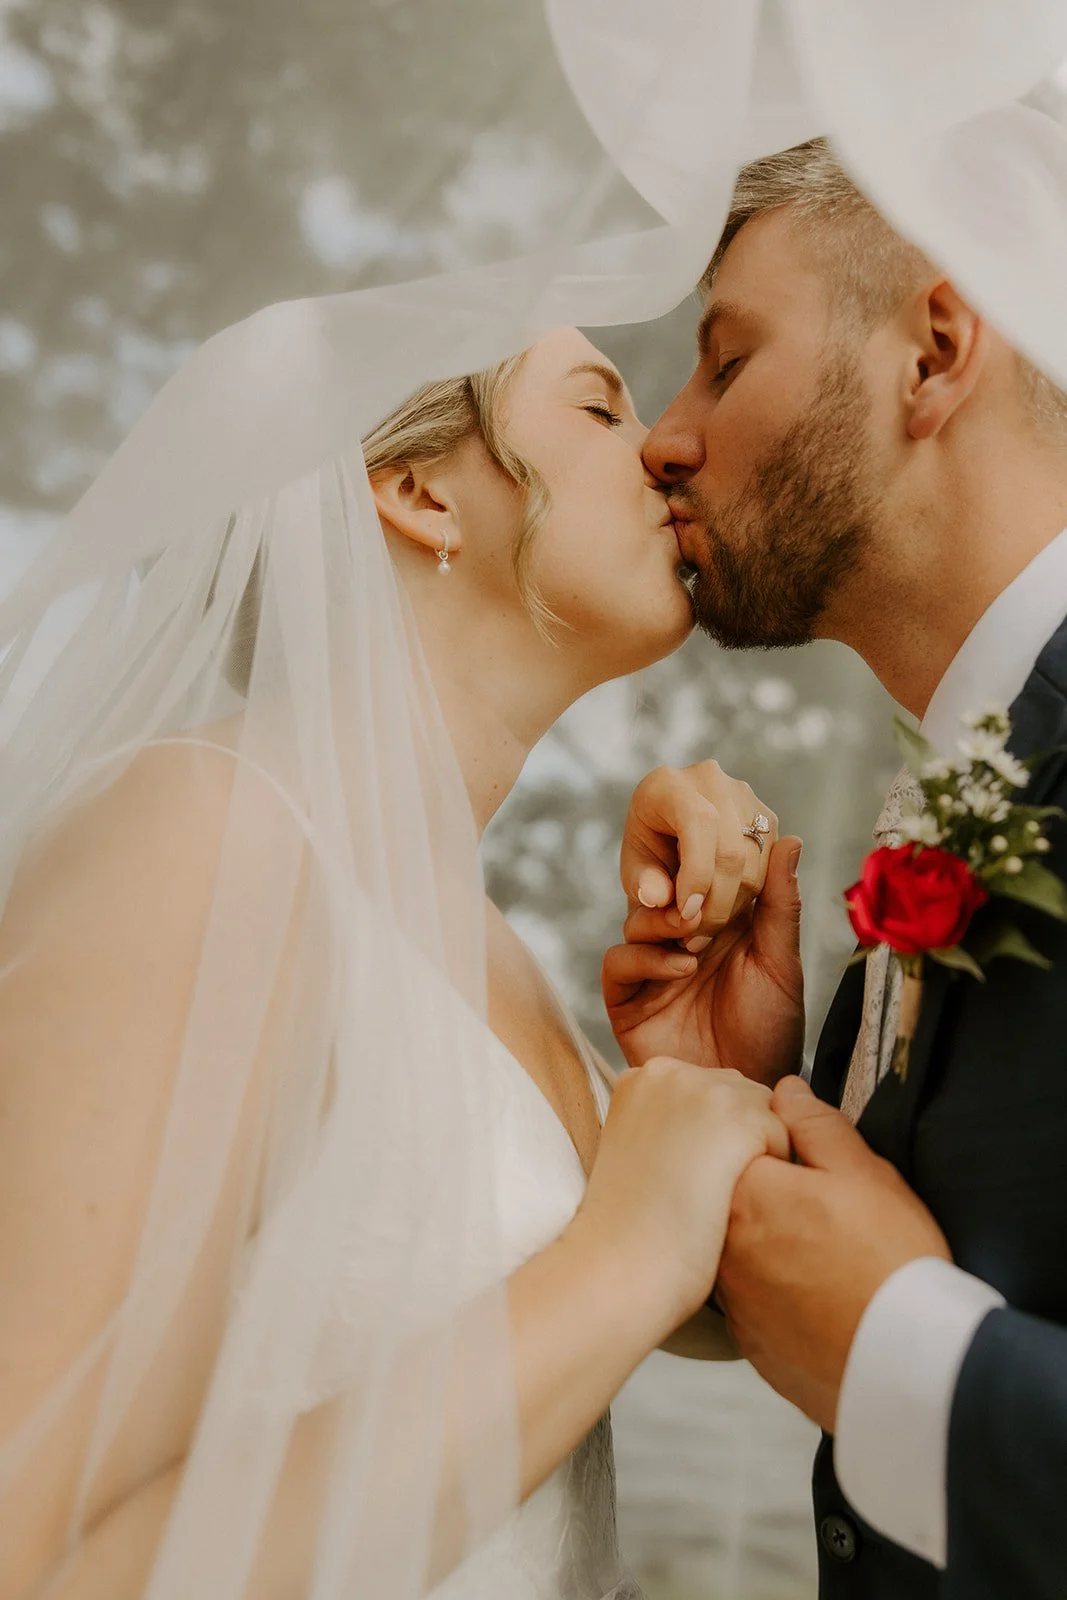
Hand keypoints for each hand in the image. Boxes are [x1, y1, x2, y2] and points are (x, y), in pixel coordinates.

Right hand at [575, 1058, 790, 1330]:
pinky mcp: (739, 1119)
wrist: (619, 1265)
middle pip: (741, 1094)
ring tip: (717, 1198)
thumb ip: (669, 1123)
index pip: (708, 1089)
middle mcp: (673, 1072)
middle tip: (704, 1189)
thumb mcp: (635, 1149)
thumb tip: (713, 1130)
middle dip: (738, 1139)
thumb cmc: (628, 1228)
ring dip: (757, 1154)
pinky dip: (775, 1177)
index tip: (686, 1172)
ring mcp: (706, 1090)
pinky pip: (783, 1139)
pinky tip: (731, 1203)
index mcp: (642, 1077)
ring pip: (766, 1114)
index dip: (710, 1137)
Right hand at [603, 831, 804, 1082]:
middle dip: (676, 892)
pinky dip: (644, 957)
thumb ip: (780, 903)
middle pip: (659, 896)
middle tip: (698, 900)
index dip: (701, 866)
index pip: (696, 881)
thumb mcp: (780, 961)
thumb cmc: (771, 1033)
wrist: (748, 1094)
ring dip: (661, 923)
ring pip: (635, 922)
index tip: (717, 856)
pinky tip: (681, 968)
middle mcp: (680, 945)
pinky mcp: (627, 1002)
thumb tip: (789, 838)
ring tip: (694, 939)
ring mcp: (651, 972)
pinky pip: (618, 962)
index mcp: (717, 929)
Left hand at [619, 761, 777, 934]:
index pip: (698, 821)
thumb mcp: (635, 872)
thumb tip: (660, 897)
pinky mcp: (766, 816)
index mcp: (668, 784)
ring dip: (733, 905)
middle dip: (716, 902)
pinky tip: (723, 910)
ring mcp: (743, 795)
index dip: (697, 872)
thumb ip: (643, 884)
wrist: (669, 840)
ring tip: (705, 929)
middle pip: (730, 849)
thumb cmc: (648, 855)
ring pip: (754, 862)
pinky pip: (769, 866)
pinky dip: (749, 896)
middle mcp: (710, 780)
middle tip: (695, 936)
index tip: (687, 914)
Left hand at [716, 1076, 951, 1432]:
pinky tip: (818, 1294)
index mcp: (746, 1193)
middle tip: (826, 1212)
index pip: (738, 1146)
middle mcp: (723, 1245)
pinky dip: (777, 1291)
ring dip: (770, 1243)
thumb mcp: (865, 1173)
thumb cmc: (890, 1264)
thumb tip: (783, 1091)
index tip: (811, 1165)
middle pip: (733, 1198)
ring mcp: (732, 1298)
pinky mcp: (748, 1341)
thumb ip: (816, 1124)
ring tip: (827, 1254)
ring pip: (741, 1249)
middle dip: (770, 1194)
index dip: (777, 1147)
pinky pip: (754, 1298)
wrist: (906, 1367)